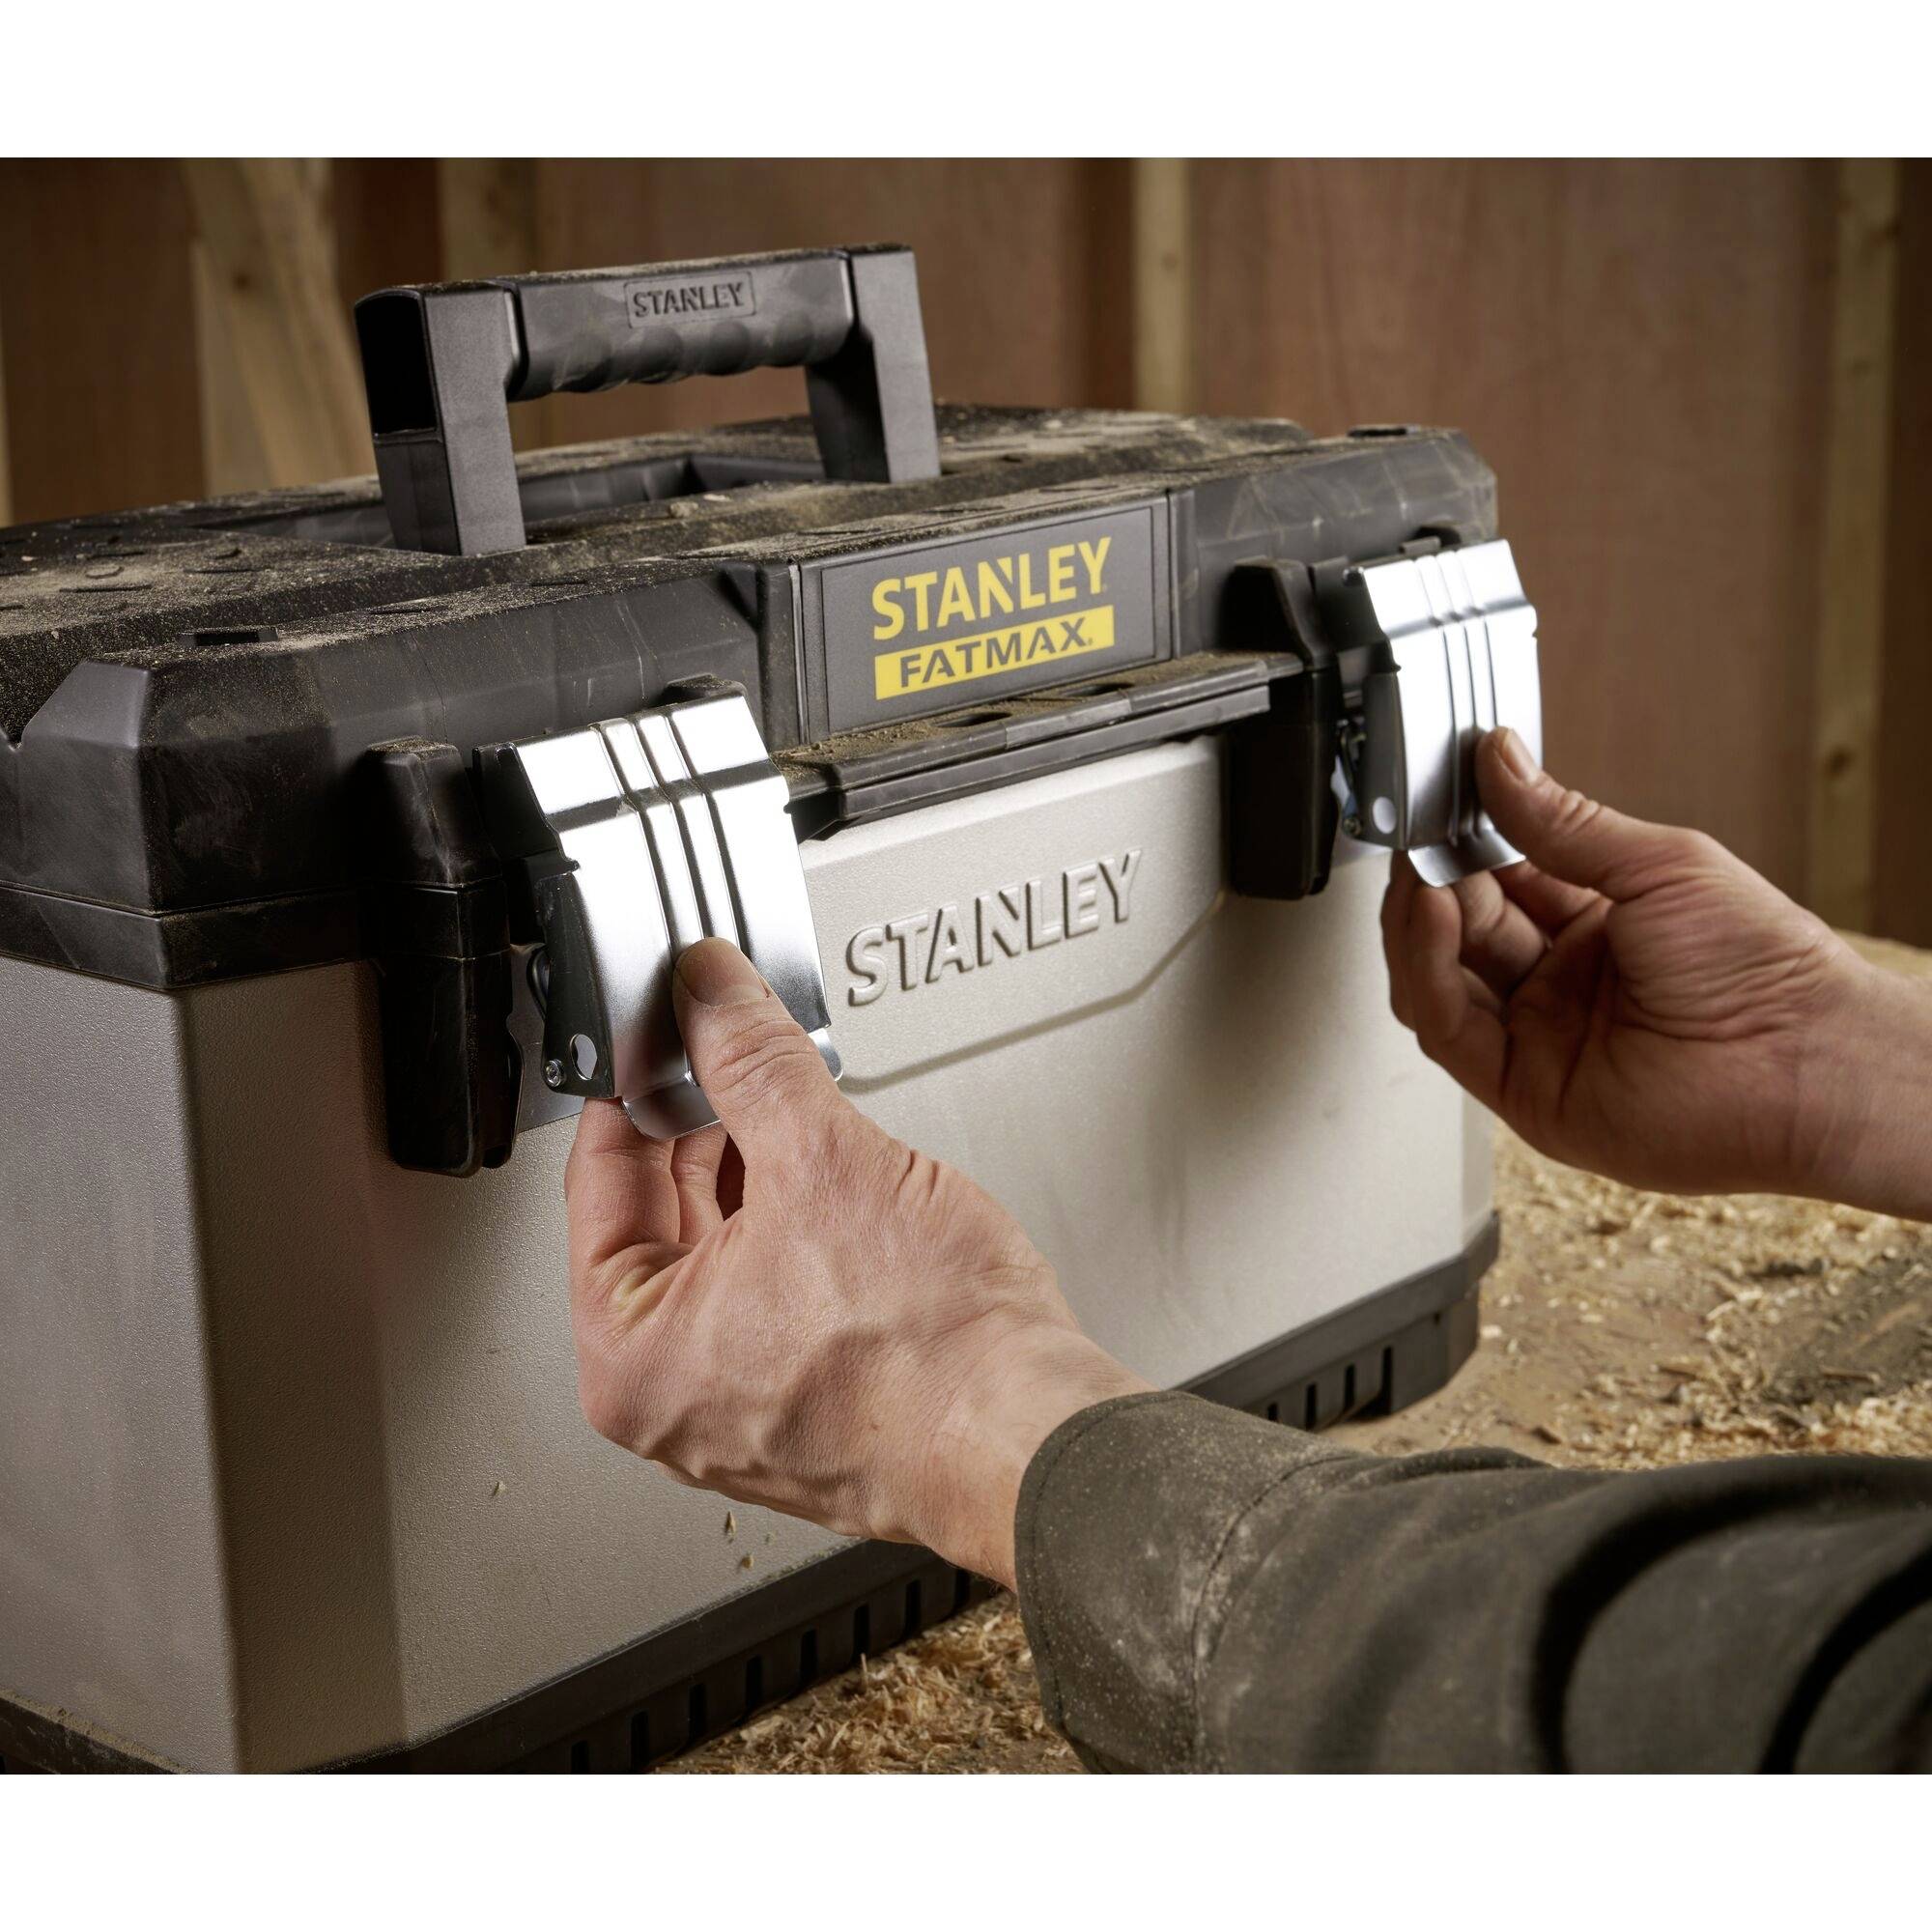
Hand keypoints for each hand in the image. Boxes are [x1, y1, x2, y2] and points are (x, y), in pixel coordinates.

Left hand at [564, 938, 1148, 1589]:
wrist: (1036, 1435)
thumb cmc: (933, 1352)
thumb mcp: (824, 1158)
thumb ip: (751, 1057)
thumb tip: (709, 993)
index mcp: (630, 1354)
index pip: (598, 1179)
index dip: (636, 1082)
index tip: (664, 1027)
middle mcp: (670, 1396)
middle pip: (658, 1215)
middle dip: (701, 1122)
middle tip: (732, 1045)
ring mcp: (737, 1408)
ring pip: (721, 1254)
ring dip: (753, 1171)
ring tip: (795, 1104)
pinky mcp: (805, 1406)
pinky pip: (770, 1294)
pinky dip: (793, 1228)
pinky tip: (833, 1178)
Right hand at [1383, 728, 1931, 1217]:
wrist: (1803, 1061)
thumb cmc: (1765, 969)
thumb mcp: (1658, 864)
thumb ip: (1562, 820)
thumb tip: (1501, 761)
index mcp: (1597, 927)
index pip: (1500, 879)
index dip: (1462, 842)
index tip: (1438, 799)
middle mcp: (1560, 985)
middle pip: (1459, 928)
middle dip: (1434, 877)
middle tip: (1420, 833)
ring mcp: (1539, 1039)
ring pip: (1439, 981)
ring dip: (1419, 924)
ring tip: (1422, 871)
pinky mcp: (1523, 1091)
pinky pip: (1450, 1030)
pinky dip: (1428, 972)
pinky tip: (1434, 916)